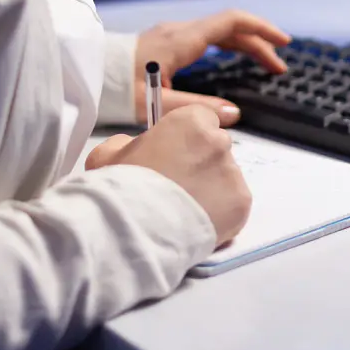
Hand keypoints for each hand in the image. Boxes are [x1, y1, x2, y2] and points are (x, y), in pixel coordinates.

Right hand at [85, 105, 251, 244]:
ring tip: (184, 209)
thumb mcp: (107, 154)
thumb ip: (126, 143)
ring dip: (211, 188)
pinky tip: (196, 221)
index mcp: (190, 121)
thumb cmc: (122, 188)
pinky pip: (233, 203)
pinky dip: (220, 212)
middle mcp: (218, 142)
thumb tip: (133, 146)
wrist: (137, 230)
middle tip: (178, 186)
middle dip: (201, 163)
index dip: (189, 138)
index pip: (203, 118)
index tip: (176, 155)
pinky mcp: (242, 203)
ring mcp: (233, 173)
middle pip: (216, 148)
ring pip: (226, 177)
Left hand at [133, 10, 291, 126]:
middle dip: (258, 44)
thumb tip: (232, 114)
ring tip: (264, 64)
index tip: (282, 43)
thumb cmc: (118, 88)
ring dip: (245, 45)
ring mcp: (172, 34)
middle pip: (230, 28)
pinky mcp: (166, 42)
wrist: (87, 74)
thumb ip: (197, 108)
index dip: (261, 30)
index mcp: (182, 40)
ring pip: (219, 32)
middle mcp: (180, 32)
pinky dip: (228, 46)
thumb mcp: (159, 103)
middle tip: (278, 67)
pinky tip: (234, 60)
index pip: (231, 22)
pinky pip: (207, 37)